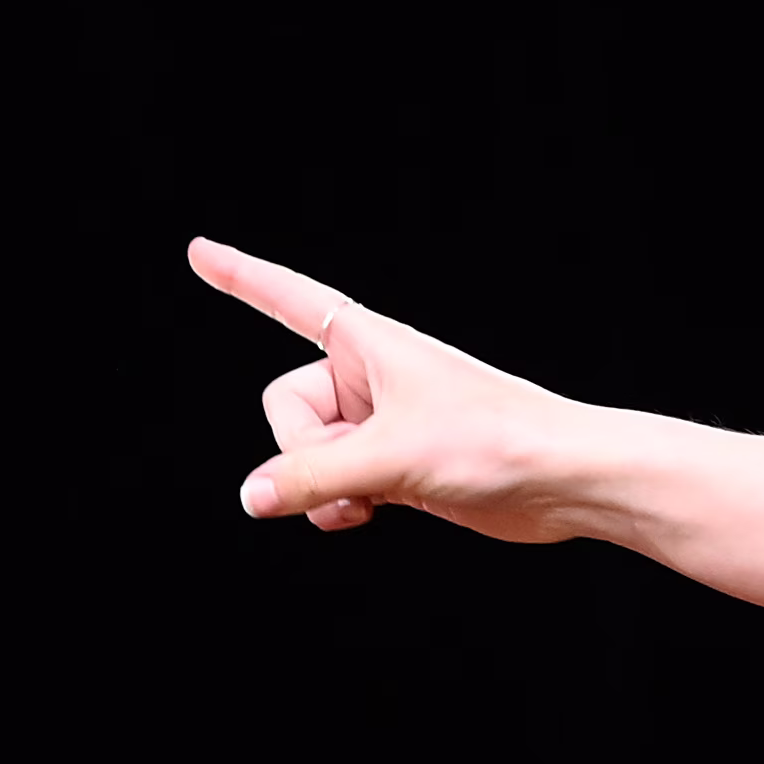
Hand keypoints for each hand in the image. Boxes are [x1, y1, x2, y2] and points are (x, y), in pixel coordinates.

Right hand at [200, 238, 592, 542]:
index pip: (287, 299)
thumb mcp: (392, 456)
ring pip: (306, 454)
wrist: (566, 481)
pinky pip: (332, 482)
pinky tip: (368, 514)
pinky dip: (338, 503)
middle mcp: (369, 375)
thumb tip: (251, 496)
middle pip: (285, 409)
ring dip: (323, 486)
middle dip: (304, 450)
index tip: (198, 250)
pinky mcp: (396, 464)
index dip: (241, 277)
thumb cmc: (496, 442)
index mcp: (369, 342)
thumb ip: (313, 477)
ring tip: (371, 498)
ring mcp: (380, 422)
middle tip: (359, 468)